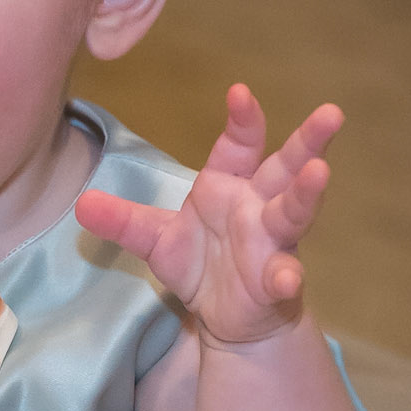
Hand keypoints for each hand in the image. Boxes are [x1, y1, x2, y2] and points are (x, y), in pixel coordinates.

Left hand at [76, 85, 340, 344]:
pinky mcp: (277, 282)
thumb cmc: (201, 265)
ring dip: (307, 194)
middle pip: (286, 167)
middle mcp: (258, 206)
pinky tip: (287, 277)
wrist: (228, 318)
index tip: (240, 92)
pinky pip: (284, 276)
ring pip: (295, 212)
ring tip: (319, 174)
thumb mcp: (156, 241)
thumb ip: (123, 221)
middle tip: (330, 115)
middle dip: (307, 142)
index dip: (243, 119)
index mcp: (230, 185)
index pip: (240, 144)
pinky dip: (286, 276)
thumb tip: (80, 204)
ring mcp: (273, 243)